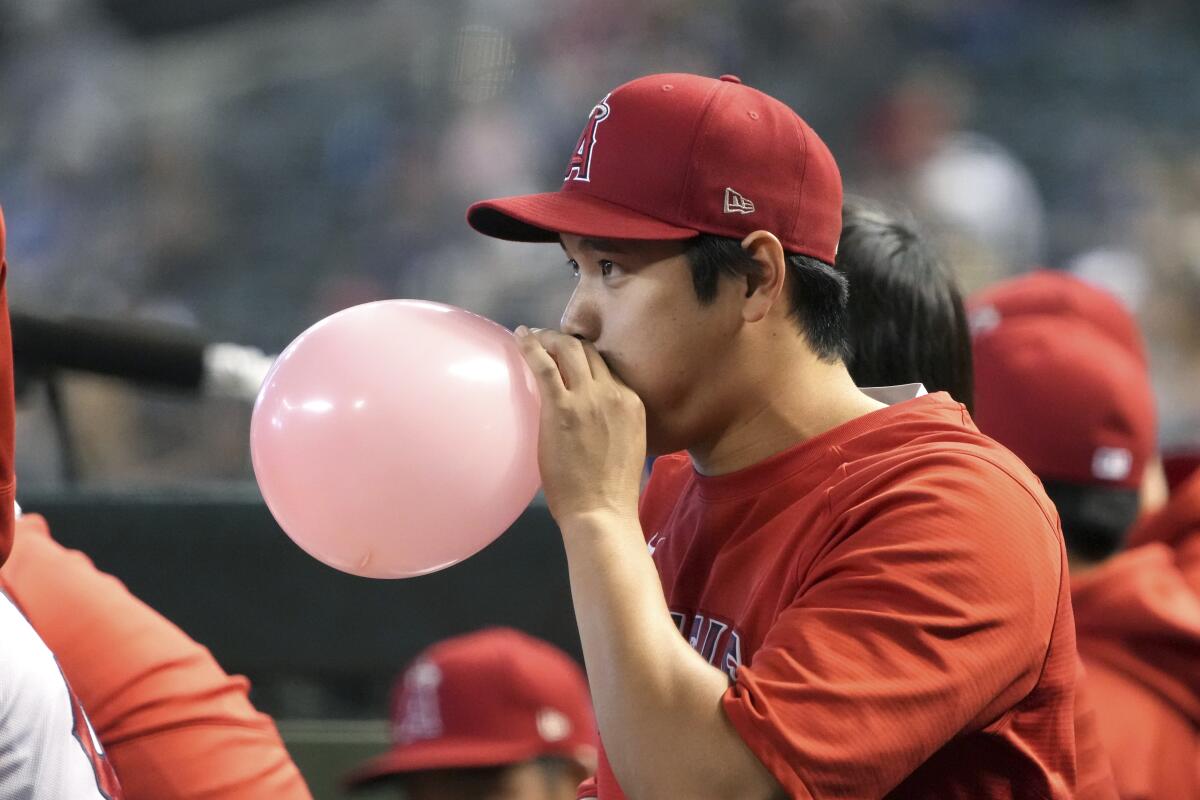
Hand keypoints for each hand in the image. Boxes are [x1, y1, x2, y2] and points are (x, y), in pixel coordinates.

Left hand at [514, 327, 645, 524]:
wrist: (602, 511)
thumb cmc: (611, 492)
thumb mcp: (626, 446)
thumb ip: (614, 423)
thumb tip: (593, 419)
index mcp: (631, 403)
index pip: (607, 366)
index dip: (586, 355)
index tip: (569, 354)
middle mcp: (614, 393)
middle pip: (589, 351)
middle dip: (565, 339)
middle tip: (546, 339)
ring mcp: (588, 399)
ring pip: (568, 350)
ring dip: (548, 337)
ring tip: (531, 336)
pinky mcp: (562, 408)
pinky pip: (544, 365)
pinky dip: (530, 346)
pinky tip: (519, 337)